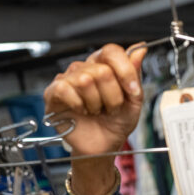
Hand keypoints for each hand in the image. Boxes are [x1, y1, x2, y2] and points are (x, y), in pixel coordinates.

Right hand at [44, 42, 145, 161]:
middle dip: (113, 96)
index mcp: (104, 65)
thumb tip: (140, 49)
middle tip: (111, 108)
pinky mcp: (53, 93)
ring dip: (96, 103)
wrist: (104, 145)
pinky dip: (79, 105)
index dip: (125, 71)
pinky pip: (66, 90)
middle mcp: (85, 68)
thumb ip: (135, 74)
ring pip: (85, 80)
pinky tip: (82, 111)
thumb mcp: (134, 100)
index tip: (133, 91)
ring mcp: (67, 79)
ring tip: (96, 111)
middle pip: (102, 71)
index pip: (112, 51)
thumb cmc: (116, 122)